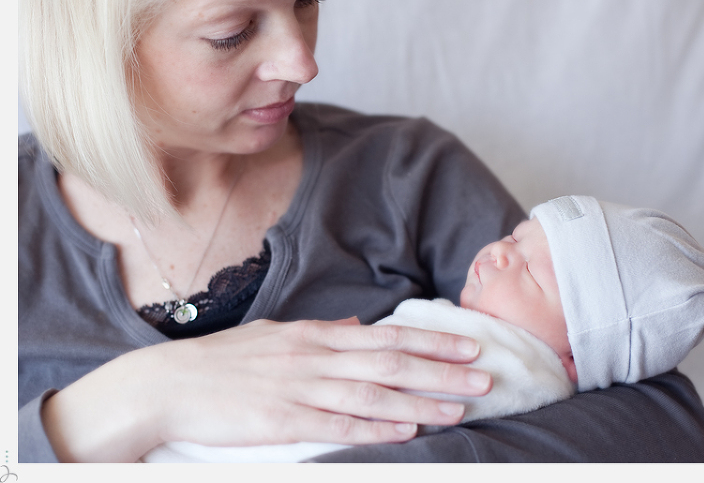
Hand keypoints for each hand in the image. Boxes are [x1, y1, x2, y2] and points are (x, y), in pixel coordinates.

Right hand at [41, 317, 490, 461]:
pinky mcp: (282, 421)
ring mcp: (300, 389)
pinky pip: (337, 425)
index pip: (386, 336)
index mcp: (315, 334)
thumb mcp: (275, 334)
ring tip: (460, 406)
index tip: (468, 344)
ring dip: (420, 400)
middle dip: (441, 370)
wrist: (168, 383)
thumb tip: (356, 325)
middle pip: (390, 363)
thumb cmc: (224, 359)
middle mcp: (315, 357)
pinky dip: (375, 427)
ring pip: (373, 394)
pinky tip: (406, 429)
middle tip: (484, 375)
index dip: (431, 340)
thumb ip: (320, 331)